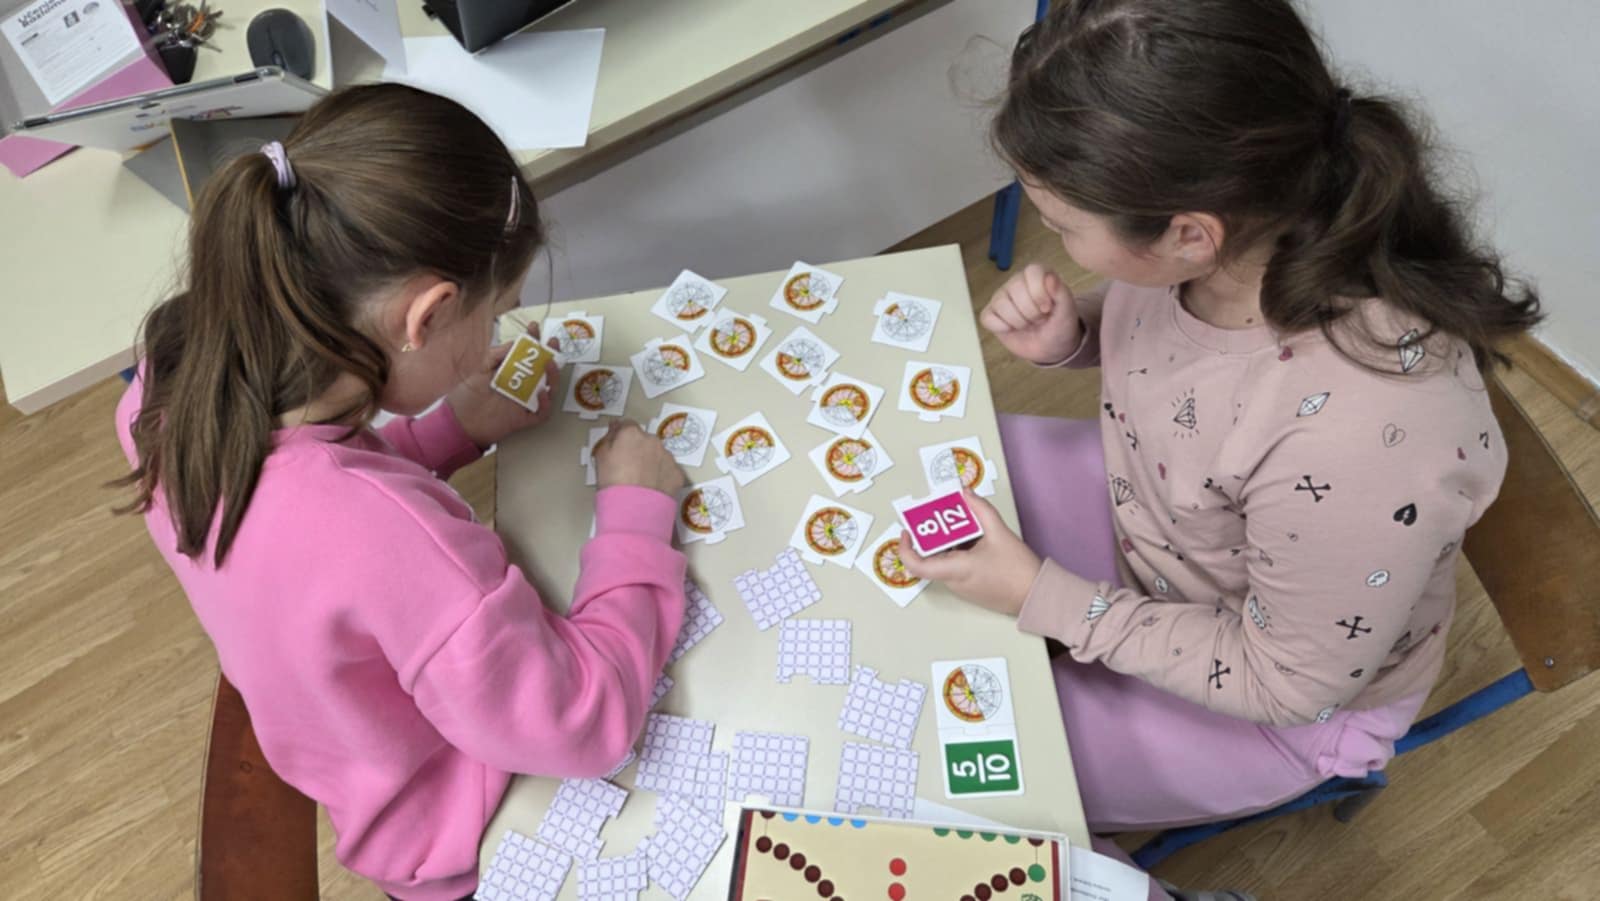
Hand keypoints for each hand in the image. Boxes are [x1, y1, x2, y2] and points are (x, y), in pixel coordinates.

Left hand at [446, 322, 559, 448]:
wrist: (458, 422)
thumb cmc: (466, 395)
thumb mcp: (479, 368)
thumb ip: (496, 355)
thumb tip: (515, 344)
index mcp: (510, 371)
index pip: (526, 353)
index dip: (532, 340)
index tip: (534, 327)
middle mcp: (521, 385)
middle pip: (542, 368)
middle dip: (550, 354)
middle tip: (553, 342)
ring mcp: (524, 401)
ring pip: (549, 388)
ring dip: (553, 375)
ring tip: (549, 363)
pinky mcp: (524, 418)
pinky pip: (542, 412)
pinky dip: (546, 403)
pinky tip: (542, 392)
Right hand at [594, 419, 685, 496]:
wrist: (633, 510)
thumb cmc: (611, 482)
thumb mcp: (600, 457)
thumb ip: (608, 439)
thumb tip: (615, 427)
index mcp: (632, 434)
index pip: (627, 426)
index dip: (622, 437)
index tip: (618, 448)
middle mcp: (653, 440)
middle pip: (645, 440)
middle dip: (639, 450)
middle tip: (630, 468)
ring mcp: (668, 456)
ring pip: (659, 455)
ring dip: (652, 462)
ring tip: (642, 481)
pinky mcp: (678, 473)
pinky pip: (668, 471)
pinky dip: (662, 477)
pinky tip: (653, 489)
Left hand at [898, 492, 1042, 616]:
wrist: (1038, 596)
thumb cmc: (1018, 570)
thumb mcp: (999, 532)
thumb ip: (980, 509)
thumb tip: (965, 494)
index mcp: (955, 570)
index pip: (917, 565)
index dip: (905, 548)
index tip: (907, 532)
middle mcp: (954, 581)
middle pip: (932, 557)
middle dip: (934, 534)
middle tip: (942, 514)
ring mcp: (962, 587)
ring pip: (946, 561)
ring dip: (950, 541)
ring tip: (962, 521)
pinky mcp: (972, 588)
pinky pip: (957, 567)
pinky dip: (961, 550)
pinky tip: (975, 537)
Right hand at [979, 263, 1082, 364]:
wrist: (1051, 348)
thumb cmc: (1059, 325)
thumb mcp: (1067, 311)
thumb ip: (1061, 292)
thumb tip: (1050, 277)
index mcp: (1036, 274)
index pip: (1032, 272)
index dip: (1039, 293)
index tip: (1047, 309)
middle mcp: (1016, 281)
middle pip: (1015, 289)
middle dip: (1031, 312)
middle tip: (1039, 319)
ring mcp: (1000, 297)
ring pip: (1001, 304)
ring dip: (1019, 322)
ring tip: (1028, 324)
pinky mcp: (990, 313)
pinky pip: (988, 318)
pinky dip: (1002, 327)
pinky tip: (1013, 329)